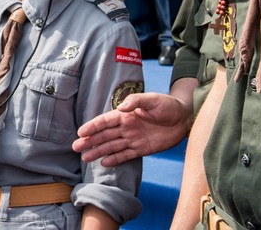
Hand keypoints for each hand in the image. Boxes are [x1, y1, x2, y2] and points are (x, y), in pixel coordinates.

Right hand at [72, 92, 190, 166]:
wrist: (184, 118)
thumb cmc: (167, 105)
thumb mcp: (152, 99)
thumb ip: (136, 101)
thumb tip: (121, 108)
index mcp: (126, 114)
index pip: (105, 121)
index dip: (93, 126)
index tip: (81, 132)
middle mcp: (127, 127)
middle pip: (104, 135)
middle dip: (90, 141)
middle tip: (76, 147)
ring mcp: (133, 139)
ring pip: (112, 146)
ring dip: (98, 151)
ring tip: (85, 158)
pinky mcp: (142, 149)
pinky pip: (125, 155)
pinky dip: (115, 159)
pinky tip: (104, 163)